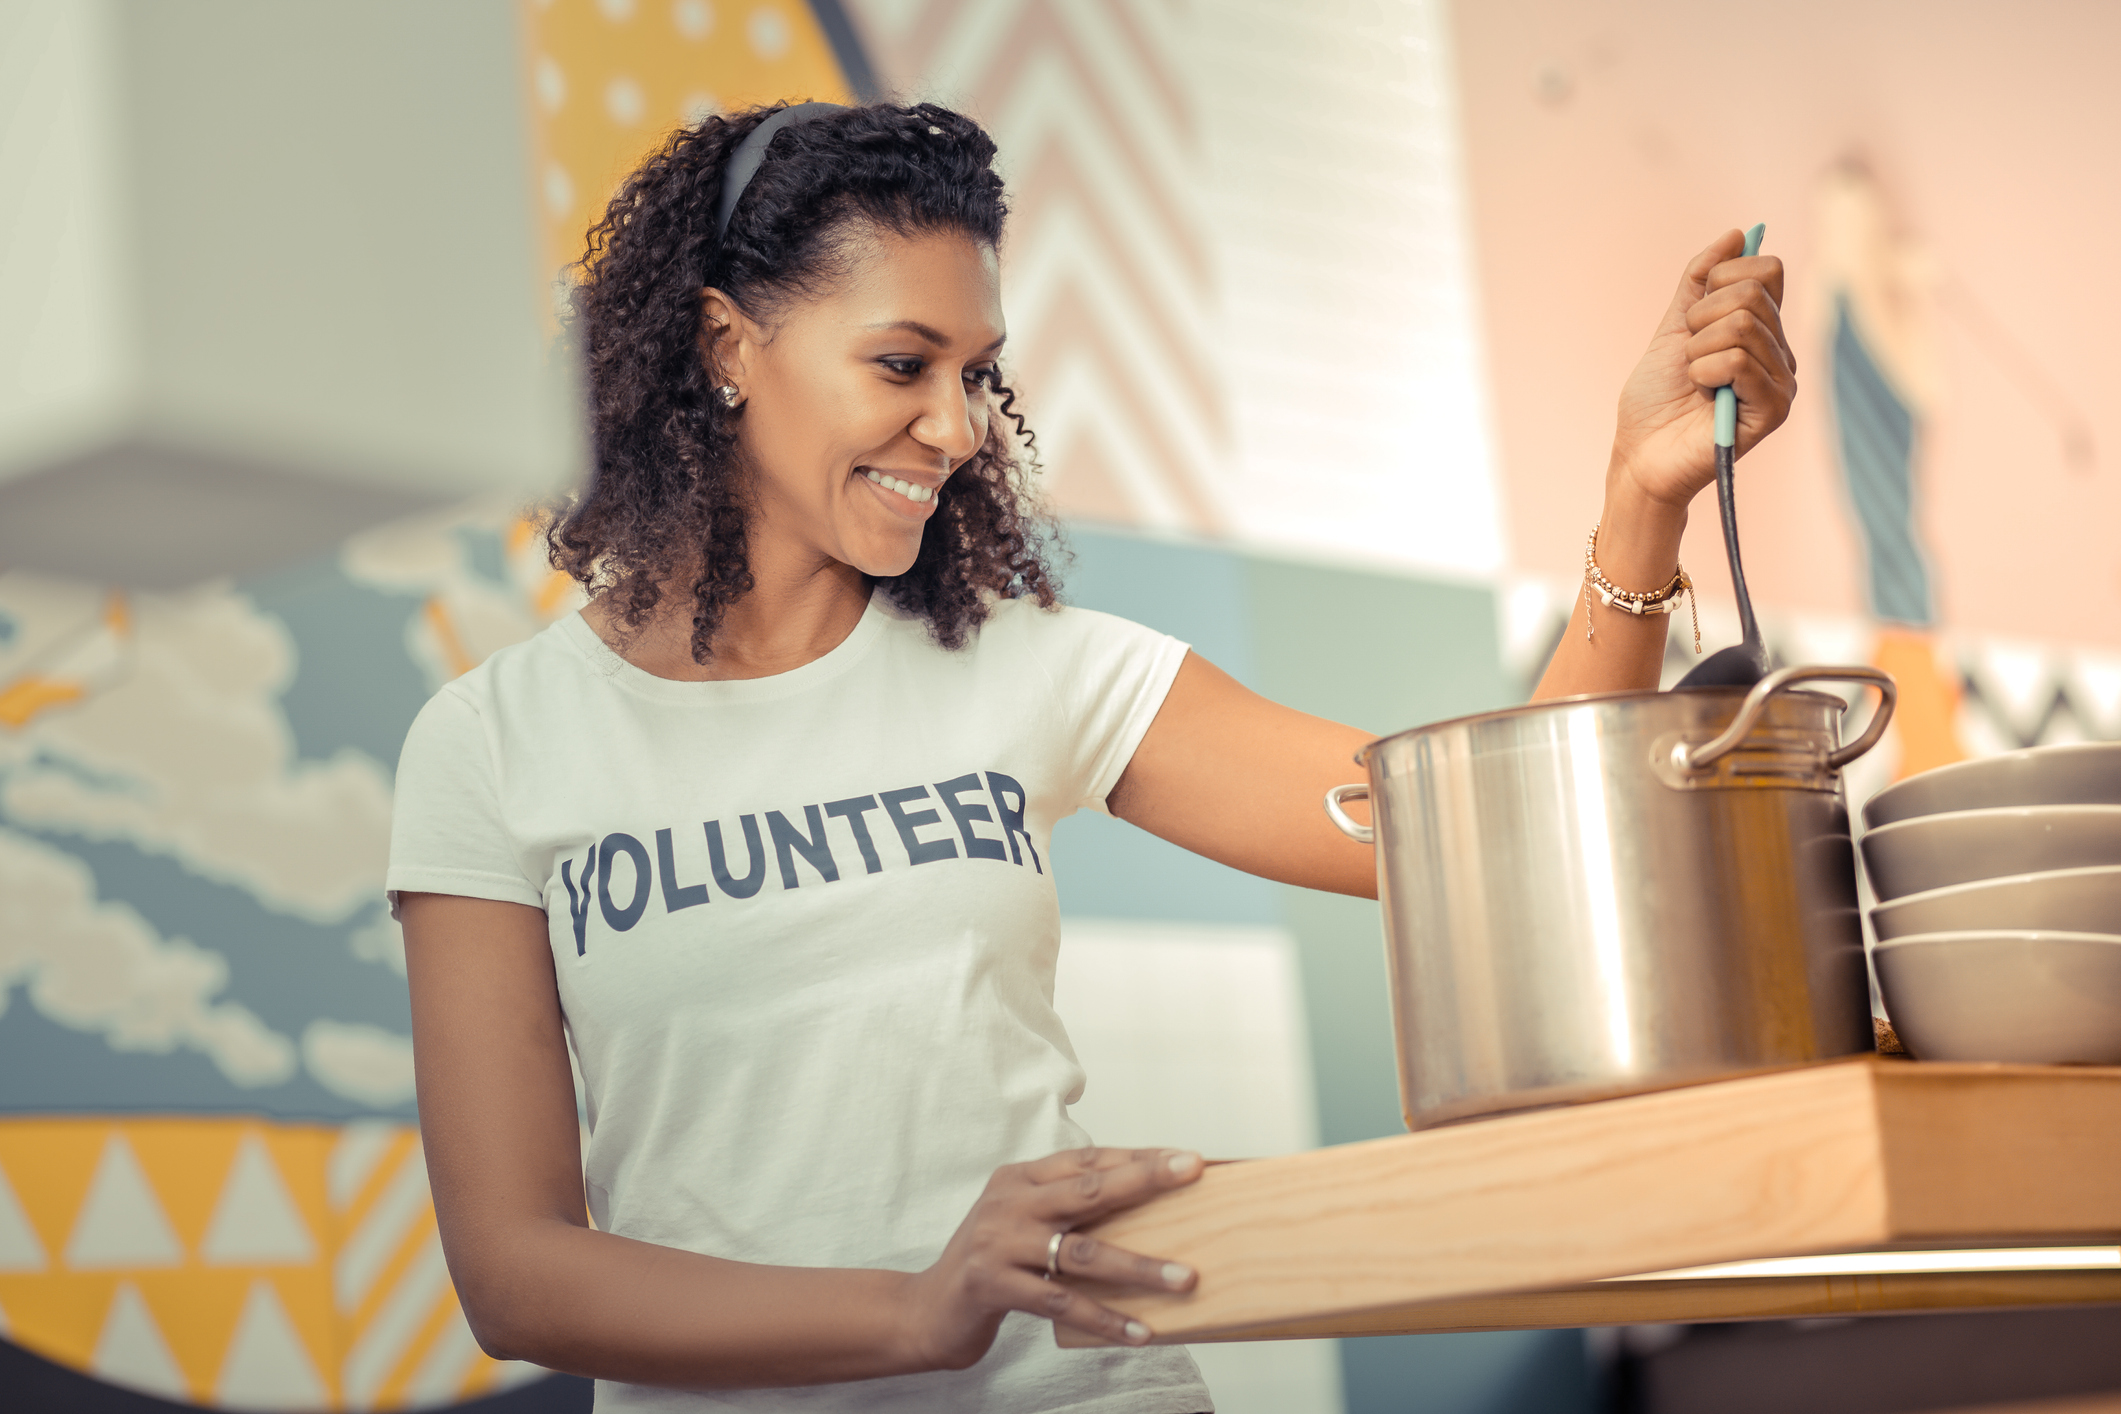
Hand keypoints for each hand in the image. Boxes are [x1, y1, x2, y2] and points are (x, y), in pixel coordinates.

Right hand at [897, 1146, 1204, 1367]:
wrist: (927, 1309)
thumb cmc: (992, 1264)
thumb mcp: (1024, 1223)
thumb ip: (1068, 1210)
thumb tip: (1145, 1208)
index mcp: (1020, 1179)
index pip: (1088, 1160)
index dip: (1138, 1158)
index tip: (1186, 1158)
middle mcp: (1009, 1202)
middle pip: (1088, 1188)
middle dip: (1145, 1180)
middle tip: (1191, 1173)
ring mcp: (998, 1242)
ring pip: (1083, 1251)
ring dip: (1140, 1265)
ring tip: (1185, 1278)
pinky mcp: (992, 1285)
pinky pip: (1061, 1302)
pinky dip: (1104, 1317)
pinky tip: (1140, 1331)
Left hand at [1608, 229, 1797, 510]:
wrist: (1641, 454)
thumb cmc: (1655, 400)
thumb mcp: (1672, 327)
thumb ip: (1699, 281)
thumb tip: (1736, 234)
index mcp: (1762, 328)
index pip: (1766, 270)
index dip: (1720, 280)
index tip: (1694, 315)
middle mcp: (1780, 351)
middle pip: (1754, 294)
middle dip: (1702, 319)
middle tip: (1689, 354)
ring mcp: (1782, 380)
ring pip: (1744, 326)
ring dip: (1698, 349)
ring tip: (1694, 379)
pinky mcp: (1775, 410)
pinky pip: (1740, 361)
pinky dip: (1706, 371)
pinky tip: (1704, 395)